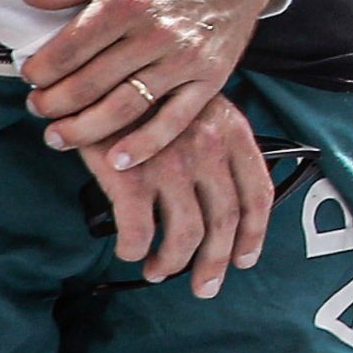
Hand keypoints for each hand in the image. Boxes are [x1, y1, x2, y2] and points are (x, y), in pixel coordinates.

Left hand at [21, 0, 281, 167]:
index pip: (70, 47)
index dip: (42, 68)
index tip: (28, 76)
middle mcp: (155, 32)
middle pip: (91, 82)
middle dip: (54, 103)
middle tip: (36, 109)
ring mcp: (184, 59)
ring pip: (124, 107)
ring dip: (85, 130)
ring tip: (59, 137)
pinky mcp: (209, 79)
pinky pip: (174, 121)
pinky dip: (144, 145)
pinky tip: (117, 160)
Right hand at [78, 91, 273, 297]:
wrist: (96, 65)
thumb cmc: (143, 88)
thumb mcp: (192, 103)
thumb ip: (210, 142)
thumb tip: (213, 199)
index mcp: (229, 129)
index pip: (257, 192)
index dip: (253, 233)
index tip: (243, 258)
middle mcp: (207, 147)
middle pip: (224, 222)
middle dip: (214, 263)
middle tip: (204, 286)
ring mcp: (171, 163)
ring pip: (185, 236)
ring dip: (171, 262)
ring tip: (157, 269)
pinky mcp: (131, 177)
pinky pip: (137, 233)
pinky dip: (132, 249)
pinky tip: (127, 249)